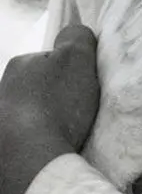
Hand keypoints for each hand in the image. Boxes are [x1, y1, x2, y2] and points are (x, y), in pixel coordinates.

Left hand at [0, 25, 98, 193]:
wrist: (28, 159)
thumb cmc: (54, 104)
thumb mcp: (76, 56)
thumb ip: (77, 37)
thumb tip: (73, 34)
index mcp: (19, 65)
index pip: (48, 60)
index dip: (69, 71)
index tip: (81, 85)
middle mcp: (3, 90)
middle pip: (38, 89)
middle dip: (54, 98)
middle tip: (76, 111)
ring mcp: (1, 121)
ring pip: (30, 115)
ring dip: (46, 123)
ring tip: (66, 135)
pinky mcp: (4, 151)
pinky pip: (27, 141)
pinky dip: (39, 144)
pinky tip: (53, 150)